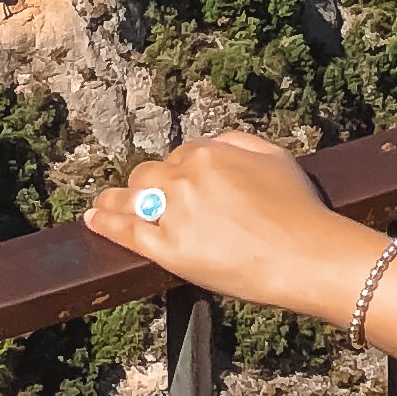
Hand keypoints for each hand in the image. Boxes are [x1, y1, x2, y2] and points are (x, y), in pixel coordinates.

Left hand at [87, 131, 370, 313]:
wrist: (303, 254)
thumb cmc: (297, 207)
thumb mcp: (275, 155)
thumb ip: (240, 142)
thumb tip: (215, 143)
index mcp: (209, 153)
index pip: (180, 156)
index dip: (180, 173)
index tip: (180, 186)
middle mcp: (185, 178)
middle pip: (150, 175)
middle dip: (150, 186)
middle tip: (150, 200)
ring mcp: (173, 214)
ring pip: (131, 199)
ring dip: (114, 200)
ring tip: (102, 204)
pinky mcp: (167, 249)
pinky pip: (126, 232)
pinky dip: (105, 224)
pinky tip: (92, 220)